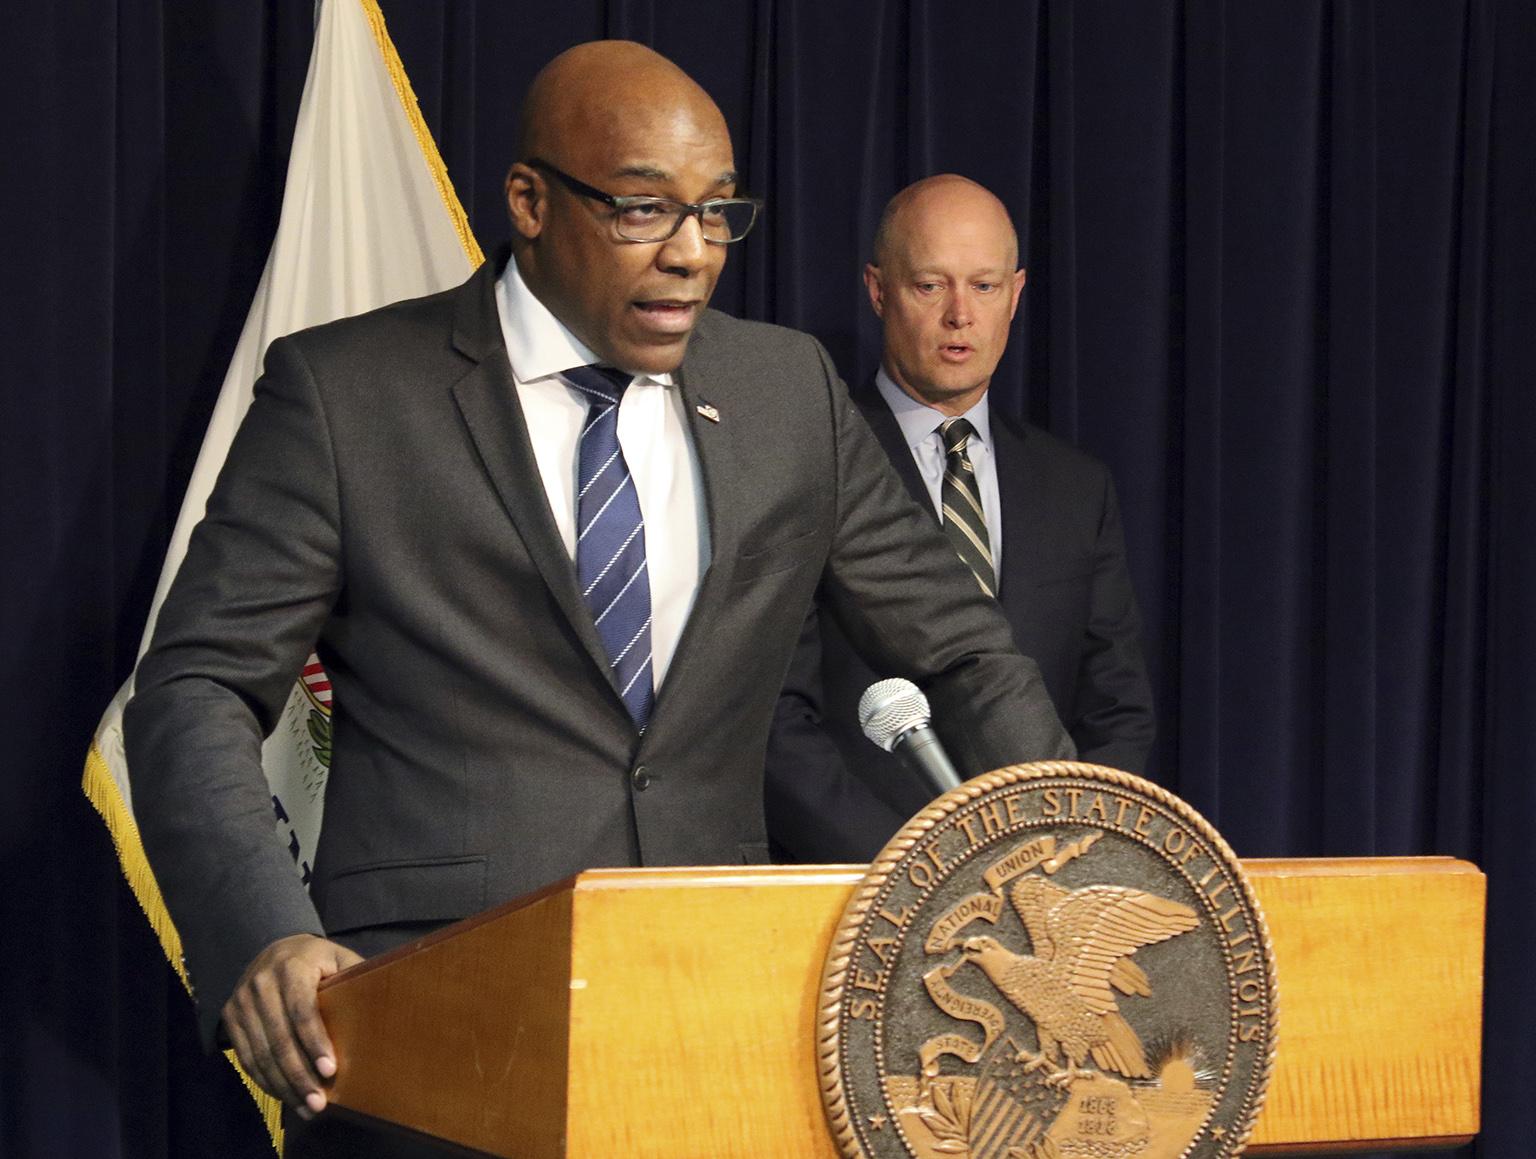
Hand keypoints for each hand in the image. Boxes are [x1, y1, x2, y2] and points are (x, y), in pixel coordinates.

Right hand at [222, 933, 363, 1116]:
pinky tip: (287, 1095)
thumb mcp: (339, 958)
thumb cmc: (318, 960)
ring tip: (307, 1107)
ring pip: (260, 1054)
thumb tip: (385, 1002)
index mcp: (291, 966)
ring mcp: (241, 1001)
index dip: (315, 1042)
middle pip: (279, 1039)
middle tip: (319, 1103)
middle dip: (299, 1075)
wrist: (275, 949)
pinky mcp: (230, 1017)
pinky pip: (247, 1057)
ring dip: (284, 1086)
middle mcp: (261, 982)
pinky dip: (267, 1080)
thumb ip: (355, 977)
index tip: (330, 1070)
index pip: (302, 1010)